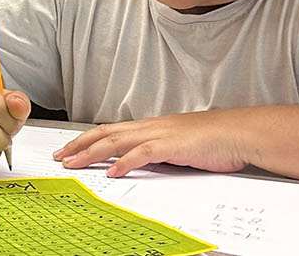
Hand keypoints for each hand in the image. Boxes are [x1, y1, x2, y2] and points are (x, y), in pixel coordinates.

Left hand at [54, 110, 254, 177]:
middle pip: (106, 133)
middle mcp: (151, 126)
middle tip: (60, 157)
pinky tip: (111, 171)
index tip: (70, 150)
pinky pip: (142, 153)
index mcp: (151, 126)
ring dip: (92, 153)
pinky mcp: (172, 145)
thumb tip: (140, 161)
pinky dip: (124, 162)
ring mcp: (160, 134)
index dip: (88, 139)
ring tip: (73, 164)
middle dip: (79, 145)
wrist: (238, 132)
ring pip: (117, 141)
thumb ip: (158, 150)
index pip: (111, 130)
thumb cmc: (214, 140)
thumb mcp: (178, 144)